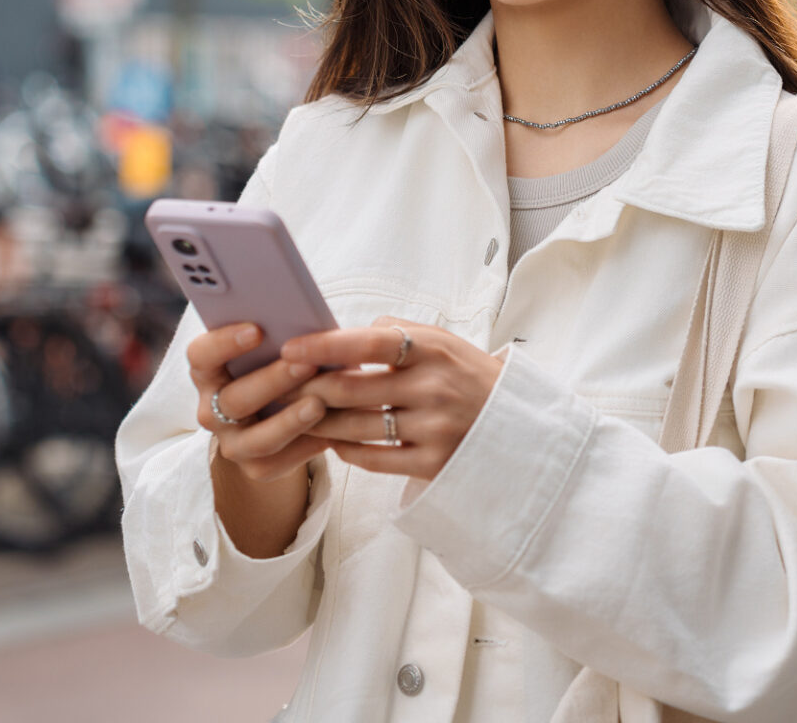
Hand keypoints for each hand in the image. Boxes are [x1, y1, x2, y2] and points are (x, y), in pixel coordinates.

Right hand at [187, 323, 328, 482]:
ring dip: (289, 420)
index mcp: (208, 371)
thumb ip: (282, 338)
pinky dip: (306, 446)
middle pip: (234, 399)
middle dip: (273, 381)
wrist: (277, 417)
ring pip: (256, 439)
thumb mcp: (275, 349)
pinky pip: (278, 462)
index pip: (201, 355)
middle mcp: (211, 409)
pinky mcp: (254, 467)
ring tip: (320, 404)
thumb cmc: (279, 366)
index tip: (257, 329)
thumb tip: (310, 328)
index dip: (224, 342)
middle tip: (306, 365)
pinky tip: (332, 432)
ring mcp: (230, 442)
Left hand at [283, 318, 502, 479]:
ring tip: (293, 416)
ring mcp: (434, 429)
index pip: (371, 341)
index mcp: (435, 350)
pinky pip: (373, 459)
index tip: (290, 348)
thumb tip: (344, 333)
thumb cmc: (469, 376)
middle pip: (352, 388)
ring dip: (318, 422)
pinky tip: (332, 442)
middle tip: (279, 387)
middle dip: (308, 388)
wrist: (518, 426)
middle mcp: (434, 388)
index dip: (325, 345)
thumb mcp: (444, 342)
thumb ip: (398, 333)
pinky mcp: (432, 463)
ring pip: (356, 427)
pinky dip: (346, 450)